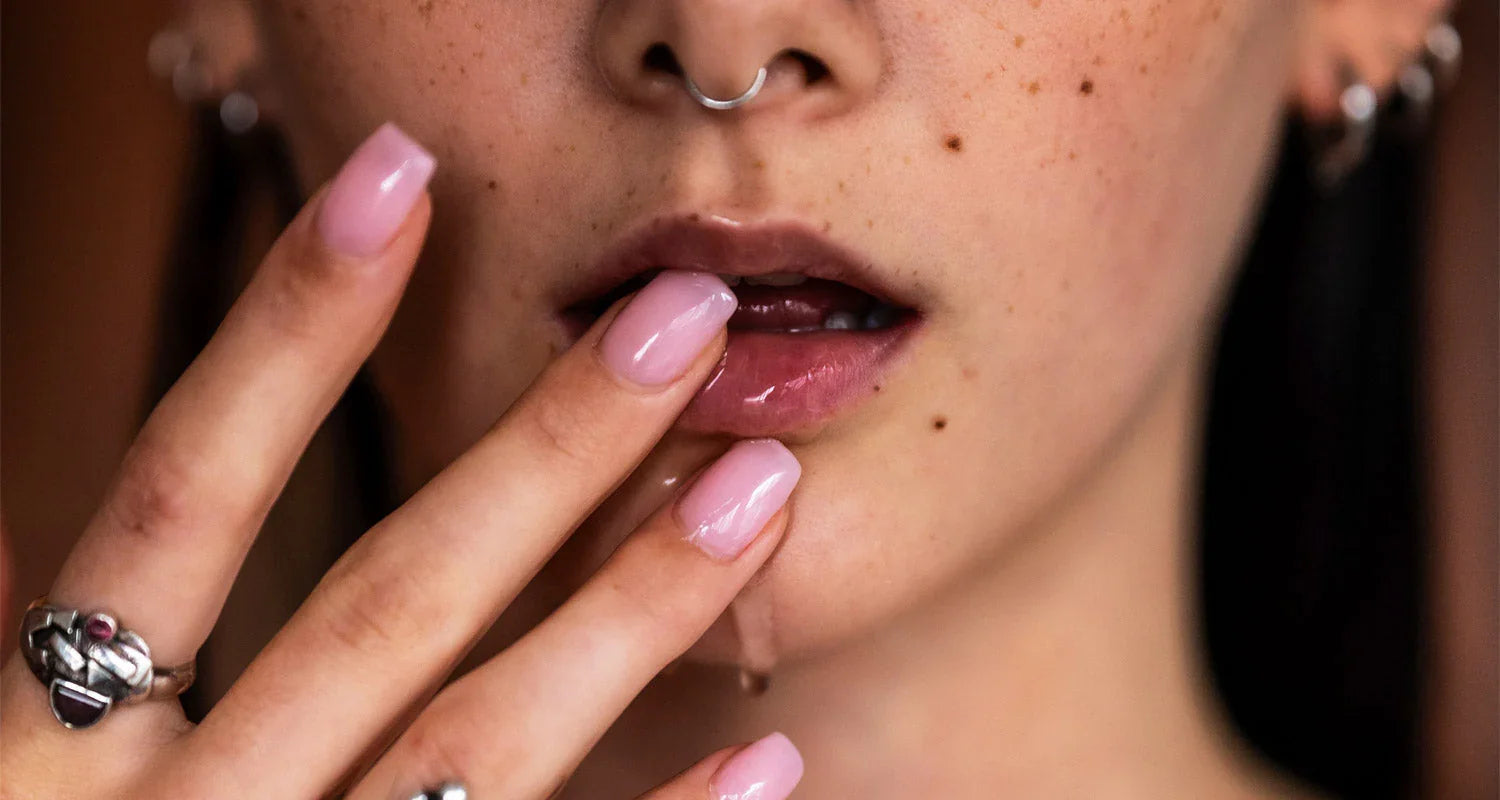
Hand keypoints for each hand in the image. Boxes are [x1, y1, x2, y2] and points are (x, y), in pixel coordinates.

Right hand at [0, 123, 804, 799]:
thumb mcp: (7, 783)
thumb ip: (67, 659)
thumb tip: (54, 521)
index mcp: (41, 754)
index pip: (175, 495)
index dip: (284, 330)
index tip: (397, 184)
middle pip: (378, 603)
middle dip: (539, 456)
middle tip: (685, 326)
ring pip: (477, 752)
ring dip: (628, 618)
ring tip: (758, 496)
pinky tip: (775, 764)